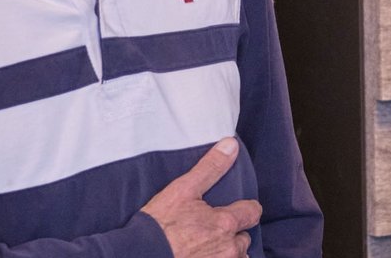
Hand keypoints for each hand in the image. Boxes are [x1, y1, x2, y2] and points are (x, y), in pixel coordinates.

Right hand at [141, 137, 262, 256]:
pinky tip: (200, 255)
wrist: (137, 255)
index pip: (253, 212)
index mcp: (225, 224)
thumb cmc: (159, 225)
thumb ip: (211, 167)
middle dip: (233, 233)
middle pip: (244, 238)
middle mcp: (228, 249)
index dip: (244, 208)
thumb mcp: (183, 189)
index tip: (233, 208)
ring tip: (205, 245)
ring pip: (236, 257)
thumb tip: (231, 144)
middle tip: (212, 228)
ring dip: (226, 251)